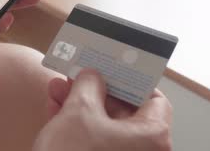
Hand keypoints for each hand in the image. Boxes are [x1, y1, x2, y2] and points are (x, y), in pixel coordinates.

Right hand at [33, 69, 171, 150]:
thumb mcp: (79, 110)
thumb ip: (89, 85)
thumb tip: (92, 77)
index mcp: (152, 138)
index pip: (154, 99)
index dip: (131, 81)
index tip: (111, 67)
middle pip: (124, 111)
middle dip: (96, 90)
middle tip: (79, 74)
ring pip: (104, 126)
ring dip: (80, 104)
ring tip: (58, 88)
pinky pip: (94, 141)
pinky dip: (77, 125)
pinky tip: (55, 109)